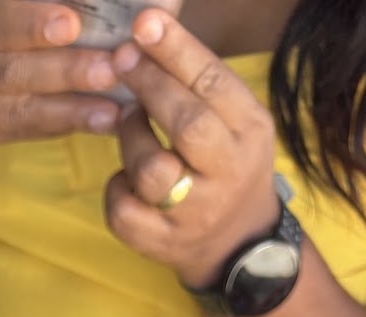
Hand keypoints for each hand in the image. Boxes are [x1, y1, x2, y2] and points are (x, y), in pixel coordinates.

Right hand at [0, 0, 122, 146]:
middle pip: (8, 73)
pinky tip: (101, 120)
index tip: (71, 21)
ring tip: (115, 104)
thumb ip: (0, 0)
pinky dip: (62, 125)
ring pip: (17, 111)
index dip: (29, 24)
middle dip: (64, 70)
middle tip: (113, 65)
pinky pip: (19, 132)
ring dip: (71, 108)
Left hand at [103, 10, 280, 289]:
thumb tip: (149, 33)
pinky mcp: (164, 243)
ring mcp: (196, 213)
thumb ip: (201, 85)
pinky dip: (115, 188)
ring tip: (129, 126)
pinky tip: (125, 178)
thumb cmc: (226, 164)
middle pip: (185, 123)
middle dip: (148, 84)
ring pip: (150, 169)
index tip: (145, 23)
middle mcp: (228, 171)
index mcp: (250, 130)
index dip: (176, 51)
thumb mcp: (234, 119)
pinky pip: (123, 211)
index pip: (213, 83)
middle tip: (123, 59)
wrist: (236, 241)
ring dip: (129, 138)